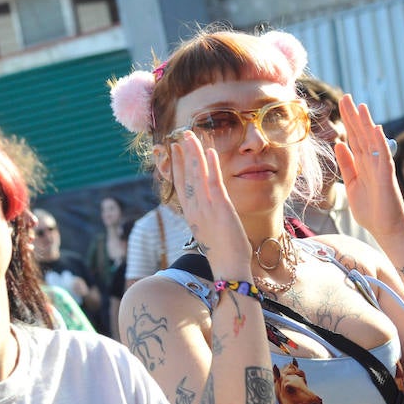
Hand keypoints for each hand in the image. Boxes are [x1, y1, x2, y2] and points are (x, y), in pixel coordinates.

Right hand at [167, 133, 251, 279]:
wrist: (228, 268)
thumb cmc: (222, 253)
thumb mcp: (209, 231)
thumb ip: (206, 216)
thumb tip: (207, 208)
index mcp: (191, 215)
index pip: (181, 185)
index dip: (178, 166)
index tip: (176, 150)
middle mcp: (195, 210)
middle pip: (186, 176)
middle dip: (183, 154)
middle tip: (181, 135)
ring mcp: (206, 209)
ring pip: (197, 175)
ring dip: (194, 154)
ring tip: (191, 136)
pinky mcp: (221, 209)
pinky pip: (214, 182)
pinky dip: (212, 166)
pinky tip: (210, 151)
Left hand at [334, 94, 403, 241]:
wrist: (385, 229)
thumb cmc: (370, 210)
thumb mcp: (351, 184)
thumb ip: (346, 164)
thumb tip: (338, 144)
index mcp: (362, 164)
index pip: (353, 138)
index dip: (347, 122)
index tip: (340, 105)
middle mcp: (372, 162)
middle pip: (361, 135)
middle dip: (353, 116)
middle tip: (345, 97)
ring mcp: (380, 167)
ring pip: (372, 141)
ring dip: (366, 123)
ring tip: (360, 106)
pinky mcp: (387, 176)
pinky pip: (383, 156)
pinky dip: (379, 142)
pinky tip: (375, 128)